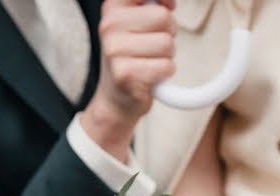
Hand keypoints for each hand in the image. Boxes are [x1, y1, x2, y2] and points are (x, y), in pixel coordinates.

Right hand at [81, 0, 175, 160]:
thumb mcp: (134, 25)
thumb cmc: (131, 60)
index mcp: (113, 7)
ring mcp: (115, 50)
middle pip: (164, 18)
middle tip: (154, 47)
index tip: (168, 8)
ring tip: (151, 63)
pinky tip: (151, 77)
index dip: (165, 0)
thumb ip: (150, 7)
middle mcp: (109, 26)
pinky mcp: (125, 74)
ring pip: (167, 43)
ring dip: (167, 56)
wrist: (116, 101)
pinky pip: (166, 66)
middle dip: (168, 34)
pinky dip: (165, 73)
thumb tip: (169, 3)